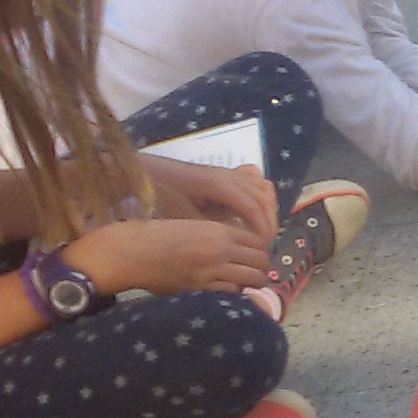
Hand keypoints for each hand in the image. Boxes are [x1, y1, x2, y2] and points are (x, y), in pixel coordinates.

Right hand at [70, 218, 272, 296]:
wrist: (132, 251)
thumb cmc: (158, 237)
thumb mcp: (194, 227)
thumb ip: (218, 237)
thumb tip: (240, 251)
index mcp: (219, 230)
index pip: (259, 242)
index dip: (261, 252)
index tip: (254, 259)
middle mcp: (221, 248)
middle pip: (261, 261)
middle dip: (260, 269)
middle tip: (251, 276)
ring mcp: (213, 269)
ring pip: (253, 279)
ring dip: (251, 284)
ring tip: (241, 286)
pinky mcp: (201, 288)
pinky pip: (232, 293)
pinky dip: (233, 295)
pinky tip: (223, 293)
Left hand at [141, 156, 278, 238]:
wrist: (148, 172)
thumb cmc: (161, 194)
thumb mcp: (182, 216)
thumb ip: (209, 229)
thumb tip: (231, 245)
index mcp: (218, 185)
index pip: (252, 206)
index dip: (262, 227)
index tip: (263, 246)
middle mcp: (229, 176)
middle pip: (263, 197)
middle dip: (269, 221)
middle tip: (265, 243)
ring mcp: (229, 173)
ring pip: (263, 187)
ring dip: (268, 209)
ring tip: (263, 230)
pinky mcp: (226, 174)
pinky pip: (254, 179)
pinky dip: (260, 194)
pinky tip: (256, 209)